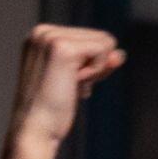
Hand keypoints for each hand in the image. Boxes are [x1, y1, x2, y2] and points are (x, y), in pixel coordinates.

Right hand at [0, 24, 124, 158]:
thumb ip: (99, 62)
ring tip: (68, 85)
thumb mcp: (79, 78)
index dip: (92, 65)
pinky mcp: (62, 48)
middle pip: (101, 39)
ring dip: (96, 70)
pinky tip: (74, 84)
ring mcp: (50, 37)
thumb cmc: (54, 109)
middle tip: (68, 85)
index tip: (68, 81)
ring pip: (105, 43)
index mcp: (43, 34)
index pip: (93, 38)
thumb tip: (121, 53)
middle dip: (95, 66)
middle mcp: (43, 30)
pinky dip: (96, 72)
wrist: (36, 128)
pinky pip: (104, 51)